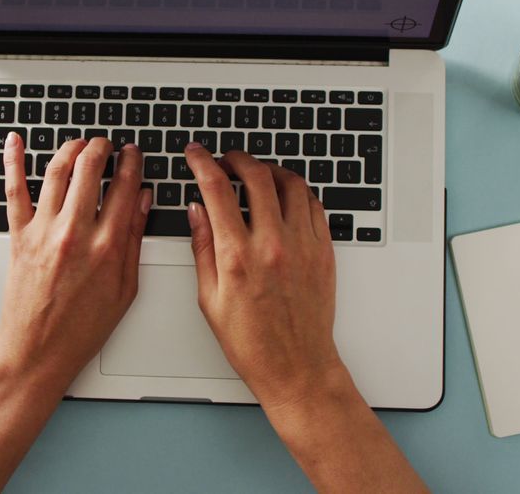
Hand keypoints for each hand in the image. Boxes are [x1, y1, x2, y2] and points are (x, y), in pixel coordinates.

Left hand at [0, 133, 151, 386]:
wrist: (39, 349)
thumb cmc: (82, 327)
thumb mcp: (125, 287)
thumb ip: (134, 238)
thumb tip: (142, 200)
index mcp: (107, 246)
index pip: (123, 187)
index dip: (131, 162)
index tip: (132, 153)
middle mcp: (75, 233)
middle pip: (89, 169)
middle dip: (101, 147)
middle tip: (106, 144)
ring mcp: (44, 232)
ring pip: (56, 172)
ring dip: (70, 148)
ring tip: (79, 143)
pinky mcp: (19, 236)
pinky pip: (14, 190)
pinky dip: (12, 161)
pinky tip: (14, 142)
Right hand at [184, 145, 341, 408]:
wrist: (296, 366)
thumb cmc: (251, 341)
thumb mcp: (210, 298)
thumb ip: (202, 247)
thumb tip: (197, 210)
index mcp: (238, 256)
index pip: (217, 190)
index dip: (203, 163)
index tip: (196, 153)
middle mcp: (273, 244)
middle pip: (257, 175)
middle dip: (237, 158)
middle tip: (226, 159)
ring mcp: (303, 245)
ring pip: (291, 183)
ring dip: (270, 170)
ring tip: (257, 174)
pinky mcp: (324, 250)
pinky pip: (314, 204)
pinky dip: (297, 191)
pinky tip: (284, 195)